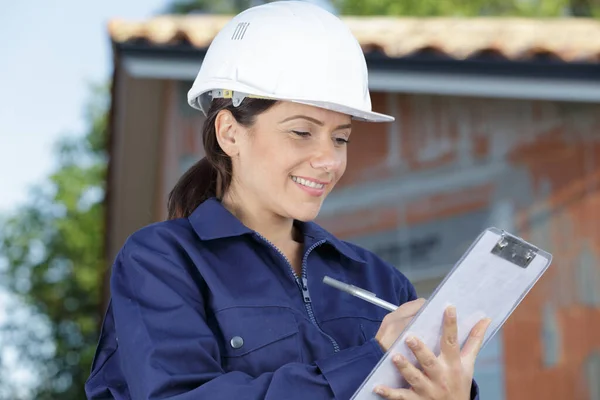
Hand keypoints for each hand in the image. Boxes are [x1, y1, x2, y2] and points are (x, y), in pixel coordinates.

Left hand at [374, 306, 491, 399]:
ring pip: (414, 378)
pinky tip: (377, 387)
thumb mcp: (469, 364)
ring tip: (394, 357)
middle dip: (420, 350)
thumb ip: (474, 341)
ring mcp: (427, 390)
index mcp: (452, 364)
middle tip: (409, 336)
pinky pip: (401, 397)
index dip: (451, 325)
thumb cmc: (459, 383)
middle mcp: (440, 377)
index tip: (449, 308)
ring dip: (405, 368)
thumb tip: (485, 319)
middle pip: (429, 362)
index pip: (451, 342)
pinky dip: (389, 393)